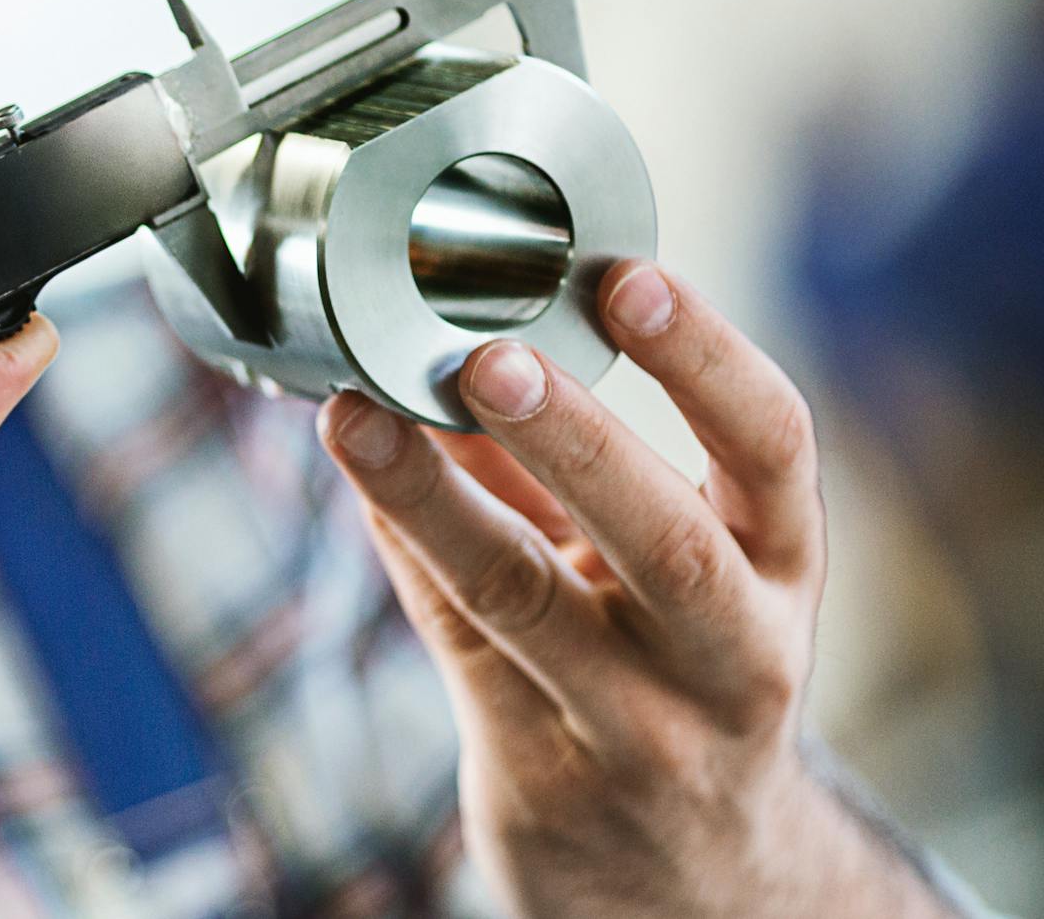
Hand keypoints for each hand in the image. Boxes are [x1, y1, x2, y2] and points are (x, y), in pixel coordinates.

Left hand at [316, 260, 954, 917]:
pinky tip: (353, 465)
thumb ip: (580, 459)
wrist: (694, 878)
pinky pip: (453, 636)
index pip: (773, 448)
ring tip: (360, 416)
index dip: (705, 358)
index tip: (625, 277)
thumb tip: (462, 319)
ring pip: (525, 602)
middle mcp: (732, 654)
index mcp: (782, 566)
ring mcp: (638, 727)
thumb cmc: (671, 666)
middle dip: (576, 442)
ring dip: (437, 500)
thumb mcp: (676, 566)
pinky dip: (399, 542)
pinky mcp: (542, 774)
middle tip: (488, 357)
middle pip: (667, 544)